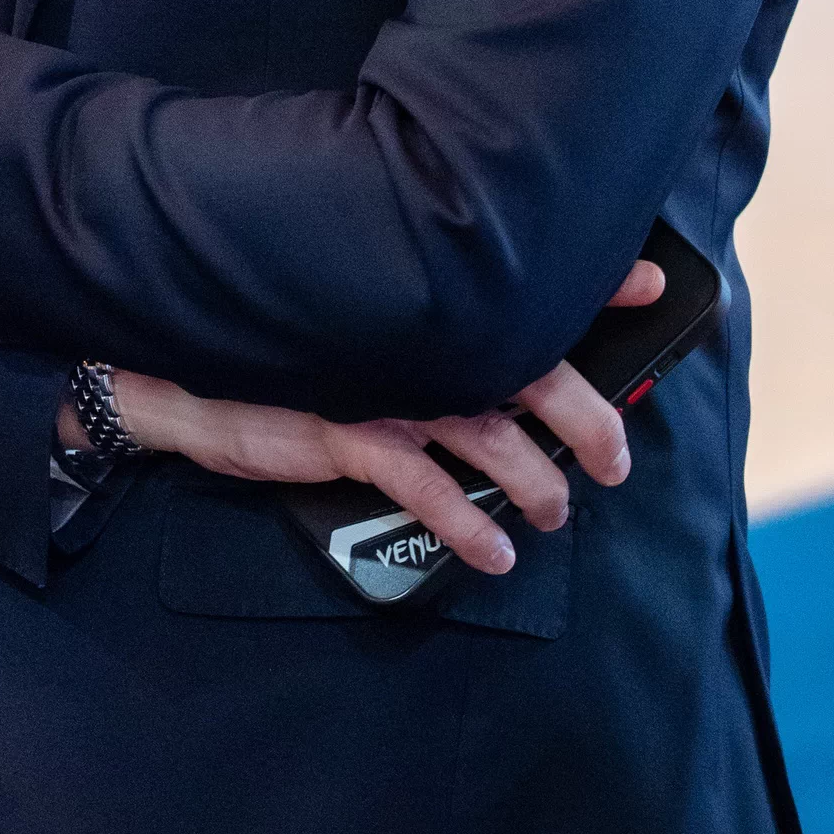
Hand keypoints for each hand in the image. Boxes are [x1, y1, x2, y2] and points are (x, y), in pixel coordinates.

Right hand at [58, 256, 666, 577]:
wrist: (180, 364)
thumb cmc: (274, 338)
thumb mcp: (352, 320)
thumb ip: (416, 318)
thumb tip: (485, 326)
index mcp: (420, 293)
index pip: (521, 282)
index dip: (590, 283)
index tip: (653, 291)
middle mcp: (410, 331)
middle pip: (526, 363)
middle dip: (586, 413)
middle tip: (618, 456)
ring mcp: (378, 378)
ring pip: (486, 430)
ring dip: (534, 480)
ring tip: (557, 515)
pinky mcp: (342, 424)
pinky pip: (420, 482)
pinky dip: (465, 522)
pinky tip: (494, 552)